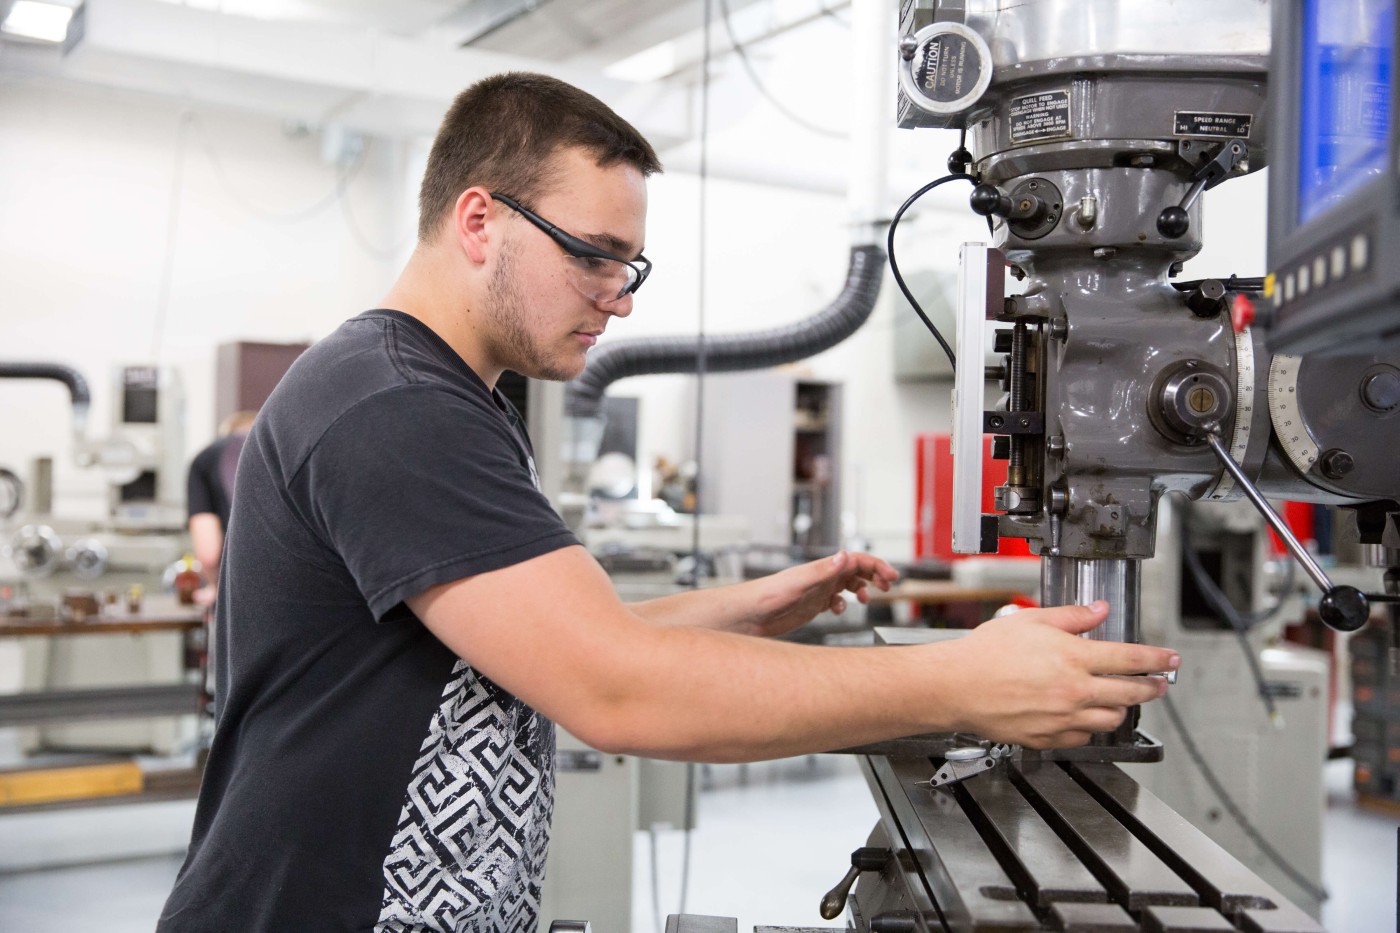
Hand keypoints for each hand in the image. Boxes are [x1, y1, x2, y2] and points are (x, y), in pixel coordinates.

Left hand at [737, 550, 898, 637]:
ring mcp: (817, 591)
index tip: (892, 576)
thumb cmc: (768, 595)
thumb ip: (823, 570)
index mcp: (822, 568)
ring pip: (846, 584)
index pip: (856, 560)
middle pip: (855, 570)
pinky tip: (839, 610)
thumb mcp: (800, 582)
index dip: (876, 566)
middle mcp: (821, 577)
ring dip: (861, 589)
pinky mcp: (811, 605)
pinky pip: (834, 600)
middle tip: (889, 585)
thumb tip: (845, 555)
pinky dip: (842, 604)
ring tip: (867, 599)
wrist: (750, 614)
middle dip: (874, 575)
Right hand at [936, 601, 1178, 748]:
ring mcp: (1062, 718)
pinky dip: (1088, 727)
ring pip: (1111, 719)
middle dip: (1152, 688)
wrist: (956, 686)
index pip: (1131, 660)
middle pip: (1131, 693)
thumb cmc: (985, 653)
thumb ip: (1071, 617)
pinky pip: (1083, 738)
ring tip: (1117, 699)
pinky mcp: (1048, 738)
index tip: (1170, 659)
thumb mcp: (1030, 621)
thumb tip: (1098, 611)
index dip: (1157, 659)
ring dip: (1120, 708)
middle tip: (1158, 684)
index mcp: (1073, 658)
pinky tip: (1082, 716)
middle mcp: (1073, 691)